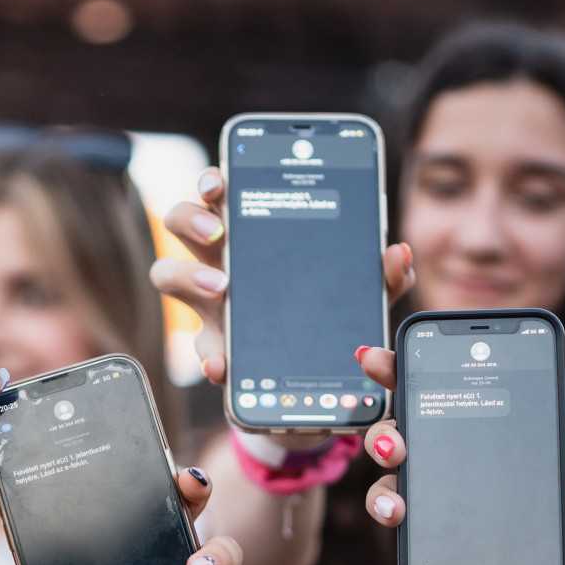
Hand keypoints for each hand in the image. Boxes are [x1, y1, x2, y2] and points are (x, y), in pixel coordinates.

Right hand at [148, 165, 415, 405]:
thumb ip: (382, 276)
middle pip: (181, 221)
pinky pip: (201, 349)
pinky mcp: (216, 349)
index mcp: (255, 235)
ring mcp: (211, 305)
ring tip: (222, 290)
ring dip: (187, 276)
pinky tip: (226, 364)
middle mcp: (221, 261)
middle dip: (191, 218)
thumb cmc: (332, 319)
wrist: (317, 383)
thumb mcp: (363, 295)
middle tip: (219, 234)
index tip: (221, 182)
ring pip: (167, 274)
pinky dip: (212, 357)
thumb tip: (397, 253)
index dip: (213, 181)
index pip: (223, 195)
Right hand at [350, 346, 564, 564]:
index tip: (374, 358)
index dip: (396, 373)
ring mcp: (435, 516)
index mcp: (474, 443)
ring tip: (396, 512)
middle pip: (397, 444)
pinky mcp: (437, 560)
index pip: (428, 398)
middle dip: (384, 440)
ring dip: (382, 500)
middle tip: (396, 448)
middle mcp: (445, 473)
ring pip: (390, 496)